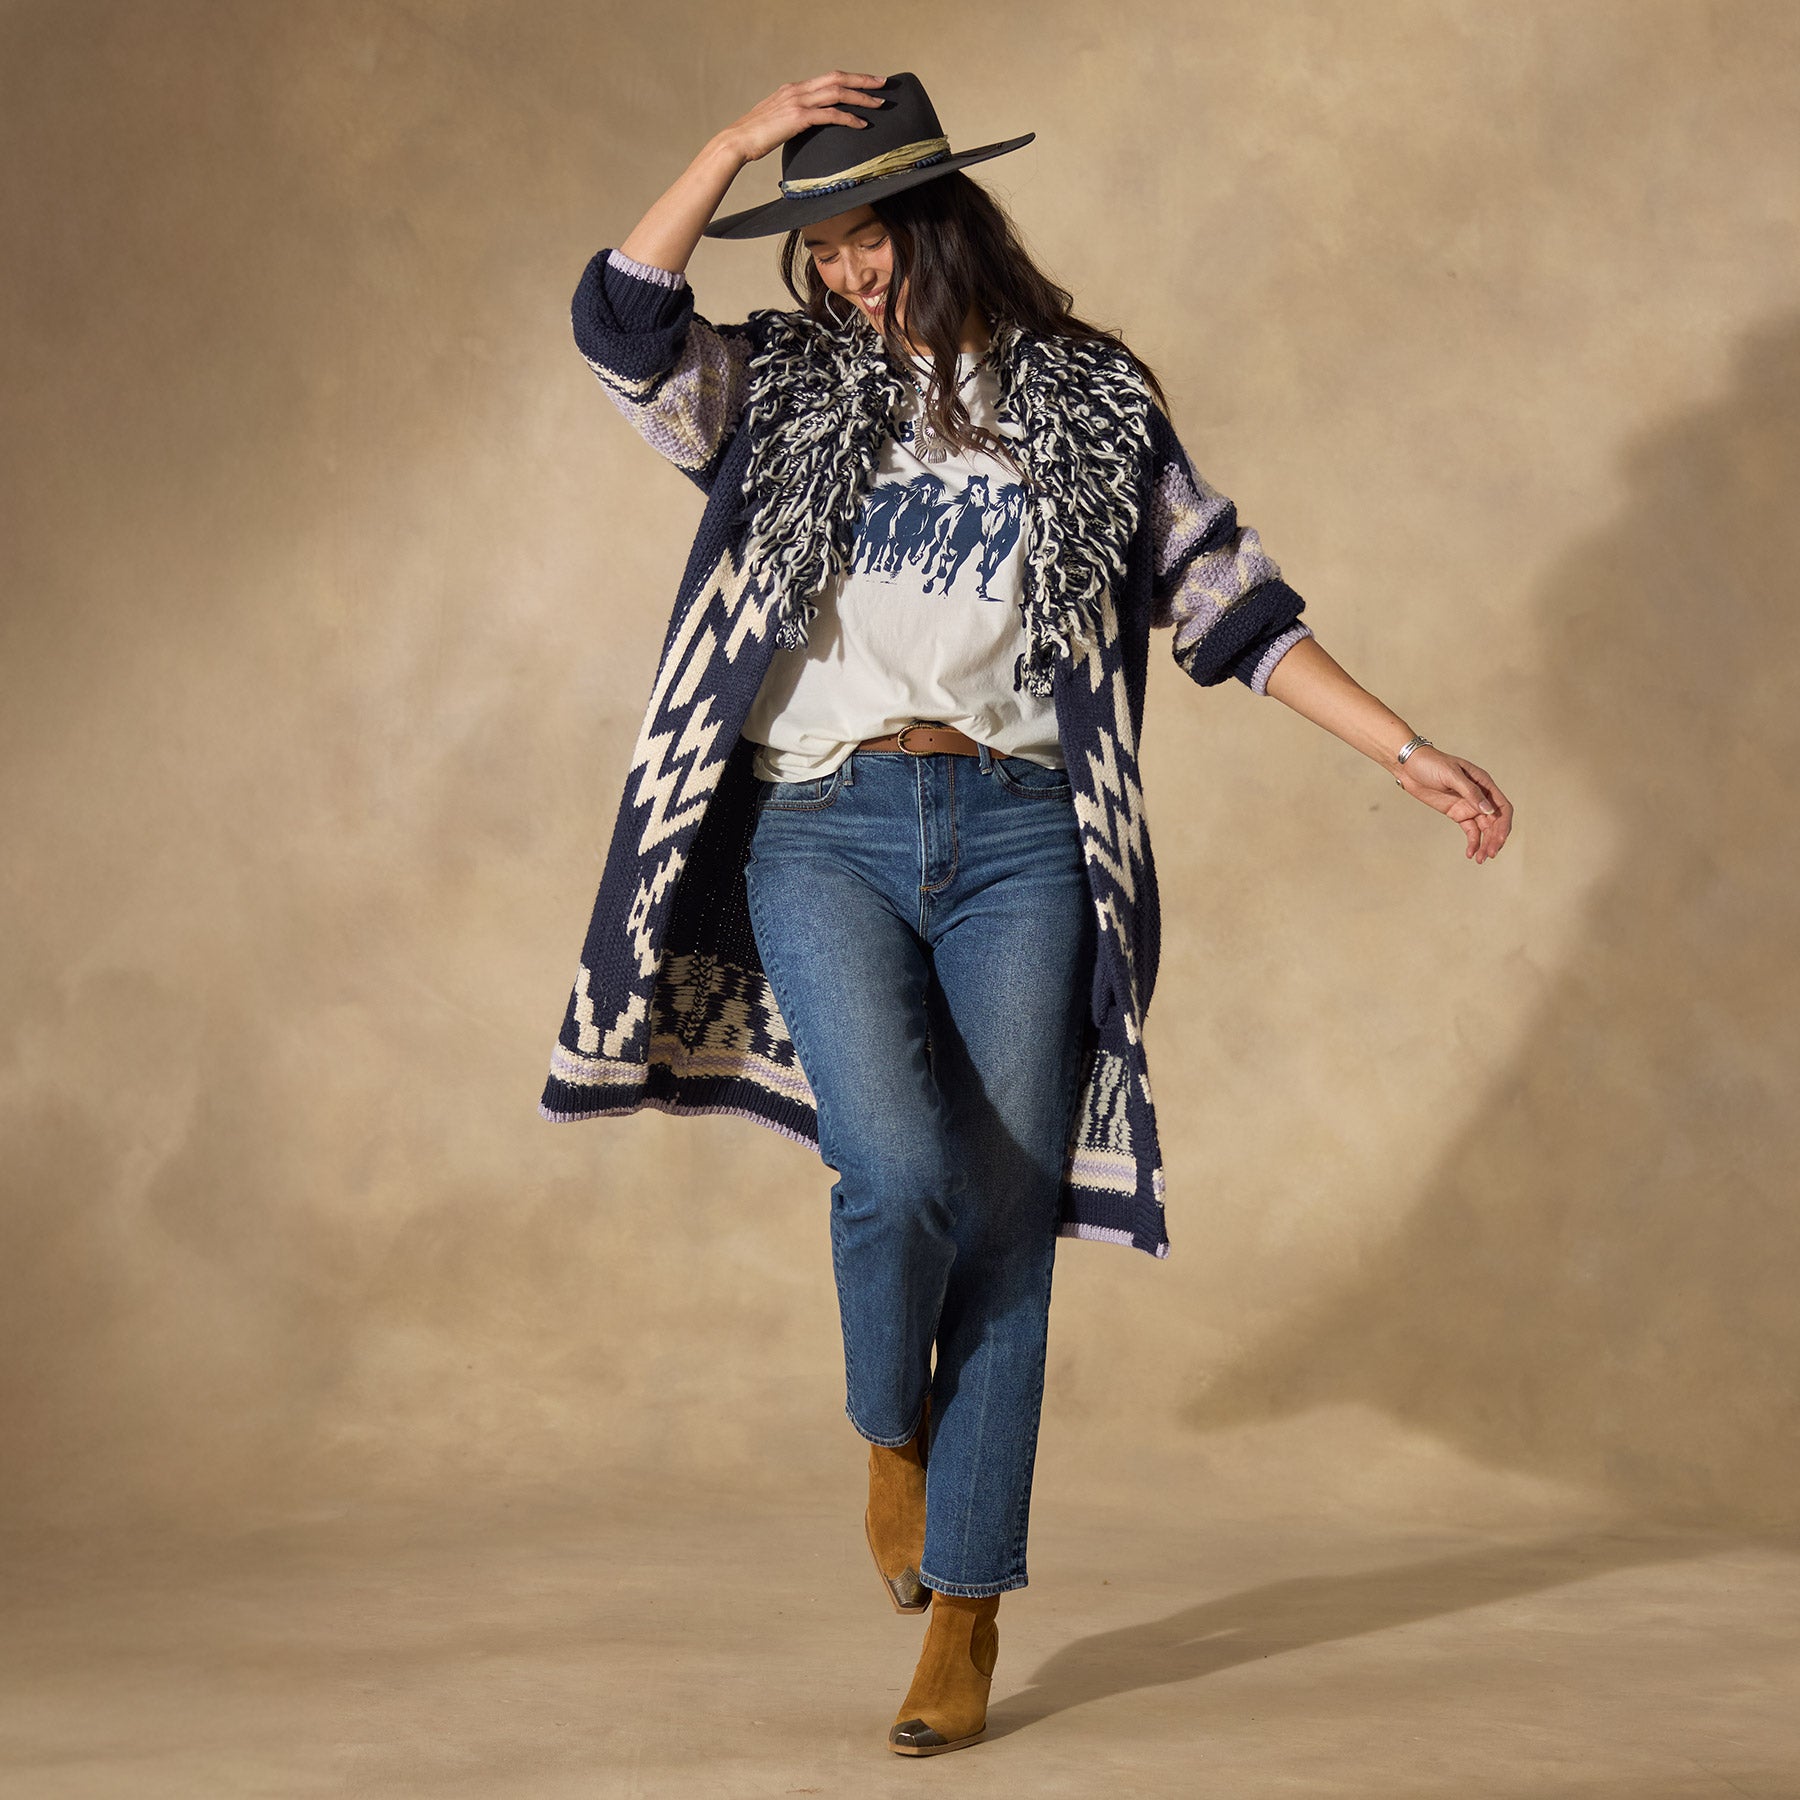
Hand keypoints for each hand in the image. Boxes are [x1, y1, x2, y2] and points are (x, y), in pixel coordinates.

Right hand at [719, 71, 886, 164]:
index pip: (827, 78)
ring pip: (837, 92)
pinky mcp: (798, 118)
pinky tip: (861, 125)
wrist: (736, 141)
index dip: (850, 78)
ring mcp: (798, 102)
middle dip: (862, 80)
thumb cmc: (754, 137)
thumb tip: (805, 125)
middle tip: (883, 83)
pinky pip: (830, 114)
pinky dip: (848, 118)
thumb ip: (792, 118)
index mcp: (793, 89)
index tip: (867, 82)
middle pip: (837, 78)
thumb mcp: (777, 122)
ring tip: (879, 103)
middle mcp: (797, 90)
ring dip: (861, 97)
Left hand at [1395, 745, 1512, 863]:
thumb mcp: (1451, 775)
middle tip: (1490, 854)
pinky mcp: (1457, 814)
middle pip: (1495, 822)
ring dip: (1485, 844)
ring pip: (1484, 829)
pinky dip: (1472, 842)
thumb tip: (1488, 810)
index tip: (1499, 840)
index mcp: (1484, 783)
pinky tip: (1470, 854)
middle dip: (1495, 839)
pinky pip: (1470, 831)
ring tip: (1481, 859)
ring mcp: (1469, 806)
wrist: (1410, 767)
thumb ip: (1471, 792)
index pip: (1502, 807)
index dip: (1504, 824)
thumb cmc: (1432, 764)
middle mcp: (1481, 796)